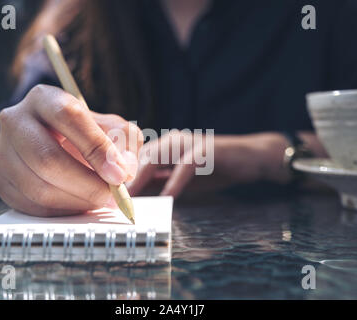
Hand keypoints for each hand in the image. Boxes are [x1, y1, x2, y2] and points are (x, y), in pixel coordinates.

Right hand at [0, 84, 142, 215]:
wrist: (64, 147)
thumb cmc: (91, 136)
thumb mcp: (114, 130)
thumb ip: (125, 144)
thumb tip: (122, 170)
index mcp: (44, 98)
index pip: (68, 117)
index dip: (96, 148)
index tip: (118, 174)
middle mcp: (15, 120)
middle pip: (47, 158)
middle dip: (86, 184)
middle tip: (112, 196)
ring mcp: (2, 152)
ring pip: (38, 187)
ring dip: (77, 201)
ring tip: (100, 200)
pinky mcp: (0, 181)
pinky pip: (31, 205)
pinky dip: (62, 210)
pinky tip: (80, 204)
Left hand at [127, 131, 313, 197]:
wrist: (250, 159)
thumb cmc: (214, 170)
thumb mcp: (181, 180)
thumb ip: (158, 183)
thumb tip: (132, 196)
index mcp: (164, 146)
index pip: (134, 159)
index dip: (120, 176)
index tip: (107, 195)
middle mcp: (172, 140)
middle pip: (139, 156)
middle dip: (124, 178)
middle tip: (112, 200)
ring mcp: (188, 142)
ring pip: (157, 157)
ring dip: (142, 179)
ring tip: (130, 199)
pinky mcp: (205, 149)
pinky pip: (185, 166)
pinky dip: (174, 182)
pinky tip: (167, 197)